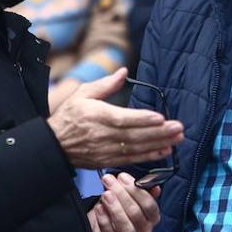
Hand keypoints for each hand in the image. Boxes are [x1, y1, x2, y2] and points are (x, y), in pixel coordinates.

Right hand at [48, 67, 183, 169]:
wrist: (53, 144)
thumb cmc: (69, 116)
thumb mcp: (83, 94)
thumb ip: (105, 84)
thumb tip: (123, 71)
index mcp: (97, 116)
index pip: (123, 119)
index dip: (142, 120)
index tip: (160, 117)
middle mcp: (102, 135)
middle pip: (134, 135)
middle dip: (159, 133)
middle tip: (178, 128)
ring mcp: (106, 150)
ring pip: (136, 148)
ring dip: (158, 144)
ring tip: (177, 139)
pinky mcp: (108, 160)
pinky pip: (131, 159)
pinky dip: (149, 156)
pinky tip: (164, 151)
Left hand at [87, 172, 161, 231]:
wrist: (101, 228)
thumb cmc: (118, 210)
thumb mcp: (130, 198)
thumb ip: (142, 191)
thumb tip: (155, 186)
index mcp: (152, 218)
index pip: (149, 205)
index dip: (136, 190)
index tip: (122, 177)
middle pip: (136, 214)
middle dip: (122, 195)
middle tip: (109, 182)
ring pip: (126, 228)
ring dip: (115, 209)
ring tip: (105, 195)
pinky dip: (104, 221)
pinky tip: (99, 209)